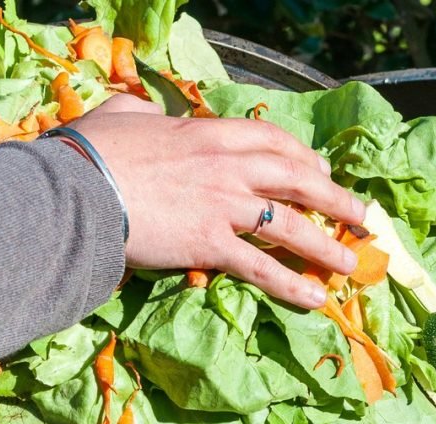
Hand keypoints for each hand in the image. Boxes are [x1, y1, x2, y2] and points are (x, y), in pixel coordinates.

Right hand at [67, 95, 363, 309]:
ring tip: (350, 262)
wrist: (74, 192)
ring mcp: (223, 206)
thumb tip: (146, 112)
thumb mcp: (122, 117)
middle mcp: (227, 167)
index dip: (302, 156)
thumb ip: (143, 113)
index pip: (271, 139)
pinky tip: (316, 299)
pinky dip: (292, 284)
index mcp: (209, 133)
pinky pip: (262, 267)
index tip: (321, 170)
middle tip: (360, 215)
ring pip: (290, 225)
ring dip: (326, 244)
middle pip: (296, 179)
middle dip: (334, 198)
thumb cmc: (90, 153)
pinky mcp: (211, 245)